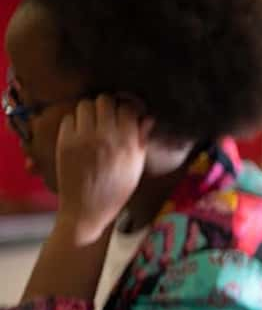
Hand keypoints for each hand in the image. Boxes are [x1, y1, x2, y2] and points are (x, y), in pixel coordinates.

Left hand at [54, 95, 154, 242]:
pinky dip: (75, 122)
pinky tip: (80, 133)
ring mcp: (83, 138)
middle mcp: (106, 137)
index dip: (128, 108)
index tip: (127, 113)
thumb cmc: (116, 189)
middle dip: (108, 105)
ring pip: (85, 105)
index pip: (128, 108)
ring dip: (90, 111)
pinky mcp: (65, 143)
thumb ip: (141, 139)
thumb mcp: (136, 166)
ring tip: (93, 123)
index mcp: (127, 143)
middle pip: (105, 100)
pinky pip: (69, 119)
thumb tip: (147, 117)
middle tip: (108, 116)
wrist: (88, 209)